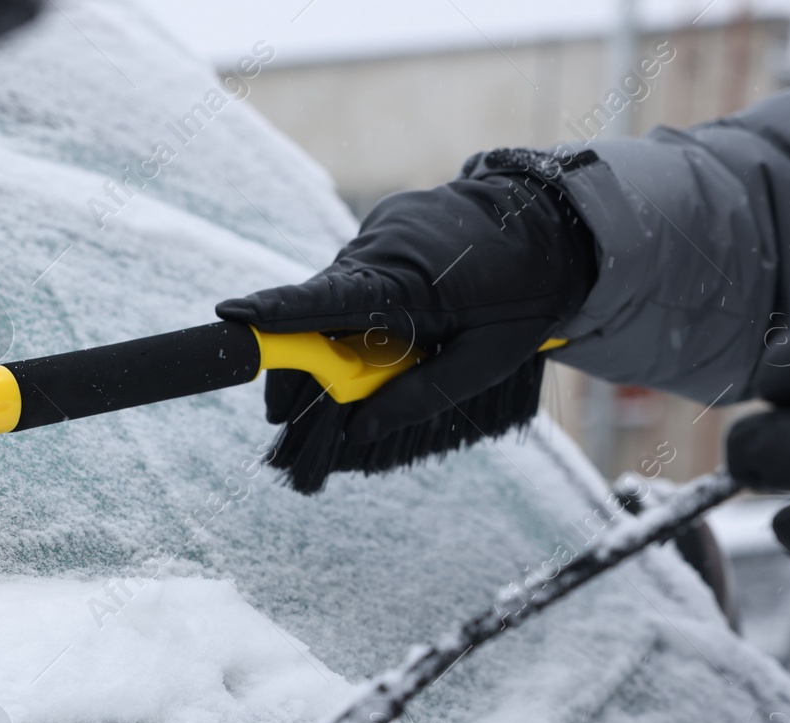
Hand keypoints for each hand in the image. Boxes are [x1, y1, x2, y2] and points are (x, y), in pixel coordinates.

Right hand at [216, 163, 595, 444]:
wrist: (559, 223)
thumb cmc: (529, 296)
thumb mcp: (486, 361)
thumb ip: (420, 396)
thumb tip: (361, 432)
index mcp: (410, 280)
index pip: (327, 300)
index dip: (275, 314)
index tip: (230, 319)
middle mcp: (384, 248)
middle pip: (315, 312)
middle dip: (299, 365)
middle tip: (287, 417)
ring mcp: (382, 233)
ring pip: (332, 298)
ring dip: (332, 340)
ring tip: (363, 377)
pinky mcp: (386, 231)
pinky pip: (354, 281)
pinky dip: (355, 314)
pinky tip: (391, 335)